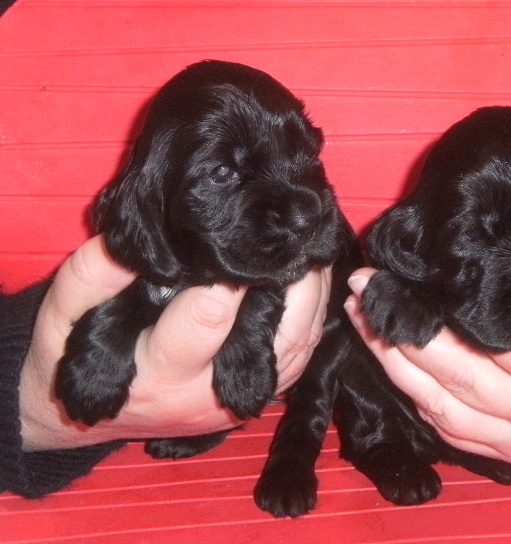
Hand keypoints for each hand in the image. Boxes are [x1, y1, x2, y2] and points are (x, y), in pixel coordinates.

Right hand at [20, 235, 330, 450]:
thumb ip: (92, 275)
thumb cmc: (71, 356)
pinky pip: (300, 355)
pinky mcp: (256, 393)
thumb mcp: (63, 314)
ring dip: (314, 297)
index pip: (207, 320)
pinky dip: (312, 316)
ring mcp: (241, 399)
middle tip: (303, 233)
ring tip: (315, 245)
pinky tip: (312, 279)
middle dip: (295, 283)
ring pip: (299, 347)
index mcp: (161, 374)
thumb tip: (140, 244)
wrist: (81, 410)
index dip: (233, 276)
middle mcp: (211, 393)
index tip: (250, 233)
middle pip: (278, 339)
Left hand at [345, 244, 510, 465]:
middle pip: (469, 383)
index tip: (421, 281)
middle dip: (411, 336)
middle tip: (370, 287)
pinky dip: (416, 397)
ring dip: (398, 366)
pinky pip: (453, 432)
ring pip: (450, 412)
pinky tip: (389, 359)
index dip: (465, 323)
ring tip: (364, 316)